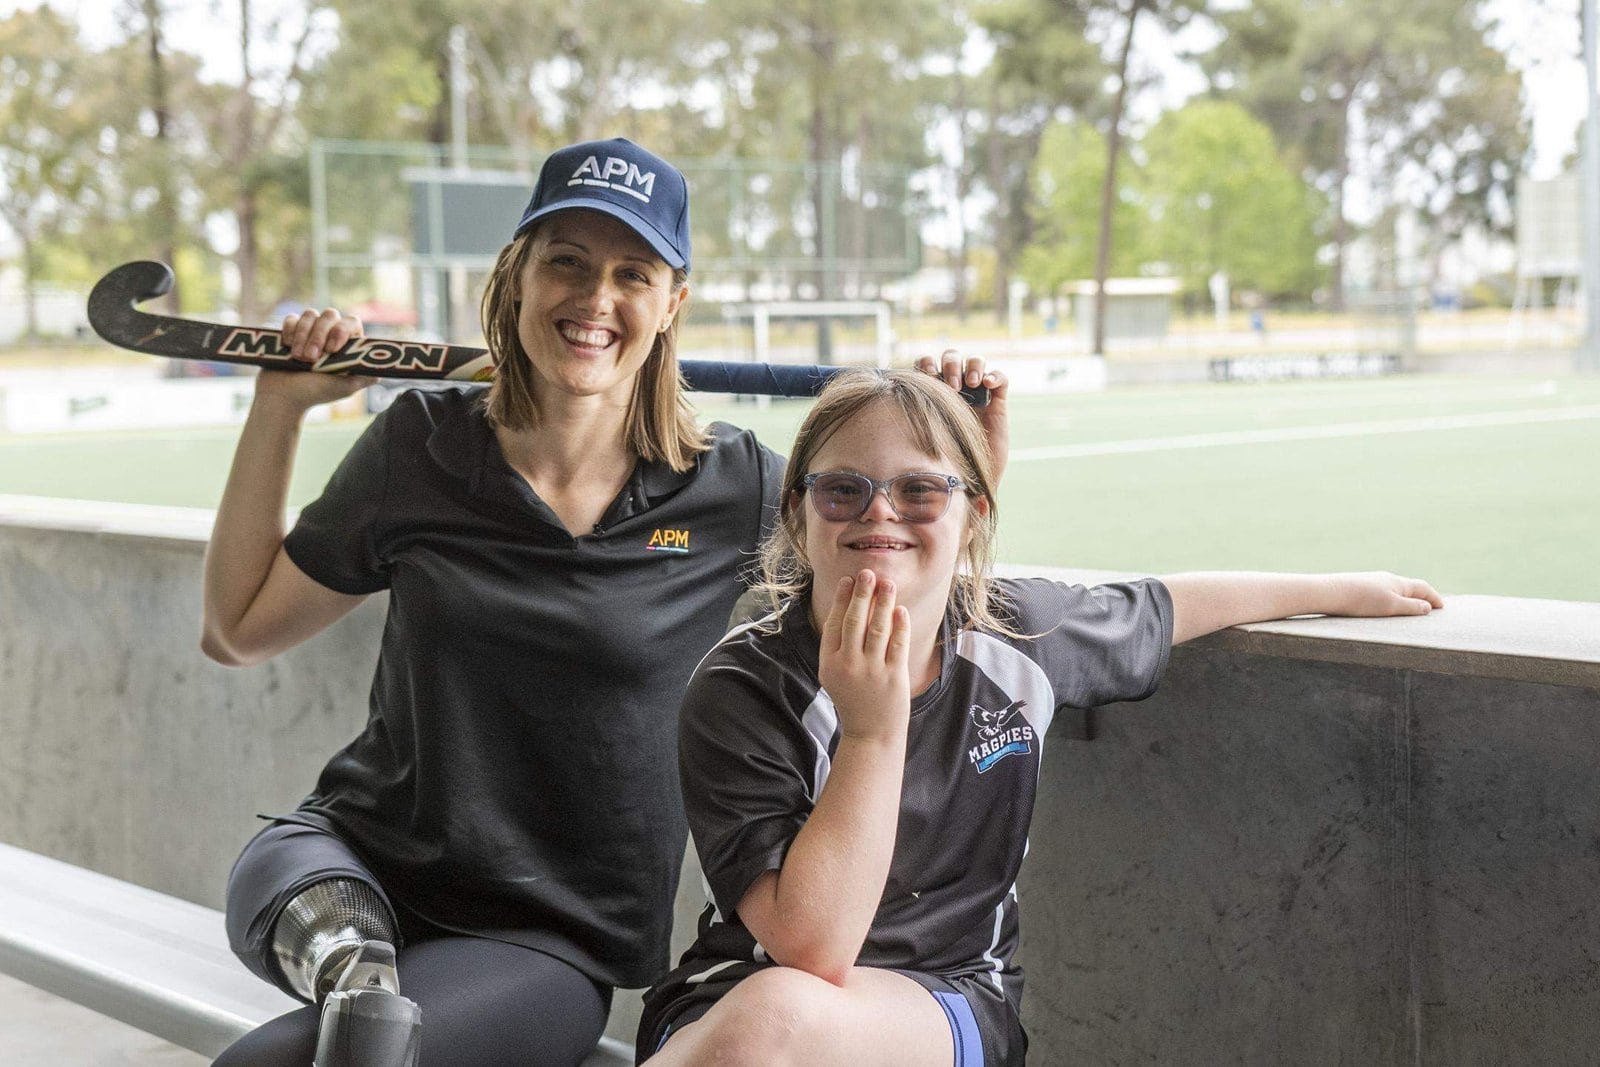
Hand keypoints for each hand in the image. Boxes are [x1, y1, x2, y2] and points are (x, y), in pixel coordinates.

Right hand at [254, 308, 373, 410]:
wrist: (283, 397)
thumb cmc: (315, 394)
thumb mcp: (344, 387)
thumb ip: (364, 377)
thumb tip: (383, 372)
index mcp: (346, 345)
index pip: (351, 322)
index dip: (342, 331)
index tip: (332, 349)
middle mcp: (329, 334)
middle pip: (330, 315)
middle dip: (319, 335)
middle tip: (311, 358)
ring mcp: (310, 330)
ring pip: (310, 314)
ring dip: (303, 335)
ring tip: (299, 358)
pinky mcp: (290, 331)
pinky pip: (291, 318)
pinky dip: (290, 331)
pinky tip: (287, 348)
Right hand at [817, 570, 910, 742]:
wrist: (870, 734)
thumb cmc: (853, 700)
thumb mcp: (834, 675)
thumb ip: (837, 647)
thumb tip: (847, 609)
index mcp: (829, 663)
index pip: (835, 623)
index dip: (843, 600)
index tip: (849, 580)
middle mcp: (848, 665)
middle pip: (855, 621)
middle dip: (862, 593)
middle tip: (868, 572)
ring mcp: (872, 671)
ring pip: (878, 628)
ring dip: (883, 602)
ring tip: (888, 583)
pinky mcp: (893, 676)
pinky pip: (898, 643)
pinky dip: (899, 624)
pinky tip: (900, 609)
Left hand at [914, 349, 1009, 479]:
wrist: (971, 478)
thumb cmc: (943, 459)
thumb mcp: (925, 436)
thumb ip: (914, 418)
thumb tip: (892, 405)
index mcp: (934, 391)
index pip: (927, 363)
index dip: (927, 364)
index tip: (929, 378)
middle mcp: (956, 387)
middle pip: (951, 357)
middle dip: (951, 365)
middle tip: (953, 387)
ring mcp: (977, 392)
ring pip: (976, 361)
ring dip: (973, 366)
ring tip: (971, 384)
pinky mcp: (997, 401)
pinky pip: (1000, 378)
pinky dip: (995, 376)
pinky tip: (988, 385)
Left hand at [1327, 572, 1443, 616]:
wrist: (1329, 592)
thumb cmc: (1362, 600)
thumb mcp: (1391, 606)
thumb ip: (1411, 607)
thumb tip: (1427, 607)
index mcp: (1398, 582)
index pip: (1423, 587)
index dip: (1433, 597)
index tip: (1442, 607)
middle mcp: (1386, 578)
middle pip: (1409, 586)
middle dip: (1421, 596)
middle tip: (1430, 607)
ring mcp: (1372, 581)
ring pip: (1394, 589)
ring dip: (1405, 598)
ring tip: (1409, 608)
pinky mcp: (1358, 587)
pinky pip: (1380, 592)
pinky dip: (1390, 599)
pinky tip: (1383, 606)